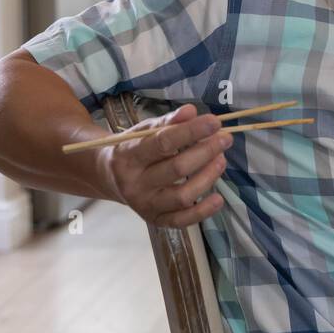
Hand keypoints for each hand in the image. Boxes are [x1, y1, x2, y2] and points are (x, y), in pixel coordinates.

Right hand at [96, 104, 231, 227]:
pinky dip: (203, 212)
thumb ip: (168, 122)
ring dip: (207, 177)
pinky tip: (219, 198)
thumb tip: (191, 111)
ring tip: (221, 160)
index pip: (163, 142)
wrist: (108, 177)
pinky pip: (182, 220)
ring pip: (182, 195)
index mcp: (129, 155)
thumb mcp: (143, 131)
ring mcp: (144, 204)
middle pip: (176, 169)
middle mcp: (135, 183)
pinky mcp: (155, 220)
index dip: (191, 131)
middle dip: (205, 152)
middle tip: (225, 139)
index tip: (214, 122)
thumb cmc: (132, 149)